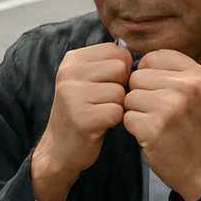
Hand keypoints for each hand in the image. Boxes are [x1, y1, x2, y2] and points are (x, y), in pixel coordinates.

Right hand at [31, 43, 131, 200]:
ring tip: (101, 114)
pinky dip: (115, 121)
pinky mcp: (81, 117)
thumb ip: (107, 64)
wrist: (60, 148)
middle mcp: (68, 73)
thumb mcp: (87, 80)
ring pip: (121, 92)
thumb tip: (140, 56)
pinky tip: (101, 125)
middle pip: (121, 69)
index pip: (118, 52)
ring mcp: (72, 95)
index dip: (122, 71)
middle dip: (121, 87)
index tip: (106, 86)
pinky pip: (117, 112)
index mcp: (72, 60)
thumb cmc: (83, 112)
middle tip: (104, 102)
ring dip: (118, 106)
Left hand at [123, 50, 200, 200]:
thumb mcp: (195, 92)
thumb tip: (129, 58)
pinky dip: (133, 128)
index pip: (153, 57)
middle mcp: (188, 86)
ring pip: (129, 96)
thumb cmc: (193, 128)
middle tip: (159, 113)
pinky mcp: (155, 127)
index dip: (149, 75)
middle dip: (140, 94)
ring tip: (156, 123)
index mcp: (198, 74)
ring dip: (135, 111)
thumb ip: (170, 72)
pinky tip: (151, 135)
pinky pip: (126, 116)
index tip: (162, 93)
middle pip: (137, 76)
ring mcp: (171, 106)